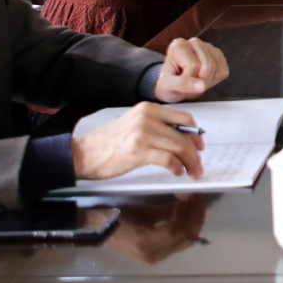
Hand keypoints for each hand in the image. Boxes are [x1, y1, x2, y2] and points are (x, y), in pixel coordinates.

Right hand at [71, 102, 204, 179]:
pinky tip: (177, 172)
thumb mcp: (134, 125)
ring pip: (180, 147)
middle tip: (199, 165)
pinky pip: (168, 159)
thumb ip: (156, 127)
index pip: (184, 117)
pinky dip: (177, 167)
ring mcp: (142, 134)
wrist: (82, 153)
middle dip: (196, 153)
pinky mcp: (138, 151)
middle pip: (184, 135)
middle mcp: (147, 118)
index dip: (196, 133)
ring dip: (190, 163)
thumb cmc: (107, 143)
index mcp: (148, 109)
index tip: (200, 145)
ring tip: (192, 172)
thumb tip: (182, 138)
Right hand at [103, 195, 209, 263]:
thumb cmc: (118, 216)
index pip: (179, 230)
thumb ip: (167, 210)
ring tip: (194, 204)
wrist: (98, 229)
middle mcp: (154, 254)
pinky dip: (184, 228)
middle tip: (199, 199)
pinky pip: (177, 242)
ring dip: (192, 222)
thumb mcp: (144, 211)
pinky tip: (185, 215)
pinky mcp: (155, 254)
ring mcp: (155, 256)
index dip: (190, 212)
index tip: (193, 196)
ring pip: (184, 241)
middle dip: (197, 217)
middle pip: (186, 238)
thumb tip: (187, 203)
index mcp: (148, 243)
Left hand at [151, 37, 228, 101]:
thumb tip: (202, 86)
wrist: (174, 86)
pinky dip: (214, 80)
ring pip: (217, 69)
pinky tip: (203, 79)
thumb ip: (183, 84)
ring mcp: (208, 47)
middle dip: (201, 81)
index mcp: (179, 45)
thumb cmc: (169, 85)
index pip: (194, 66)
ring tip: (195, 82)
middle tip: (190, 86)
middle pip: (208, 65)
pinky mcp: (218, 55)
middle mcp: (194, 42)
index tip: (181, 84)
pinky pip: (223, 72)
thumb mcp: (168, 86)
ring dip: (208, 81)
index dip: (190, 80)